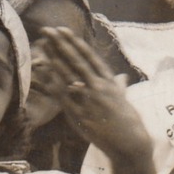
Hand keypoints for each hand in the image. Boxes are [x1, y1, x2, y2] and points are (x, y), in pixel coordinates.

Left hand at [34, 27, 152, 166]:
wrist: (129, 143)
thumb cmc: (129, 122)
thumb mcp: (125, 100)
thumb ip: (120, 87)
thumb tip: (122, 77)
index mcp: (109, 81)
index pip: (89, 57)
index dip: (75, 43)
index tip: (64, 30)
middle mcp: (99, 86)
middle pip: (76, 61)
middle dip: (61, 44)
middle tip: (48, 30)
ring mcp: (89, 99)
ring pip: (69, 74)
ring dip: (55, 58)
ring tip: (44, 45)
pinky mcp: (81, 114)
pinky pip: (64, 97)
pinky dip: (54, 84)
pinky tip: (45, 74)